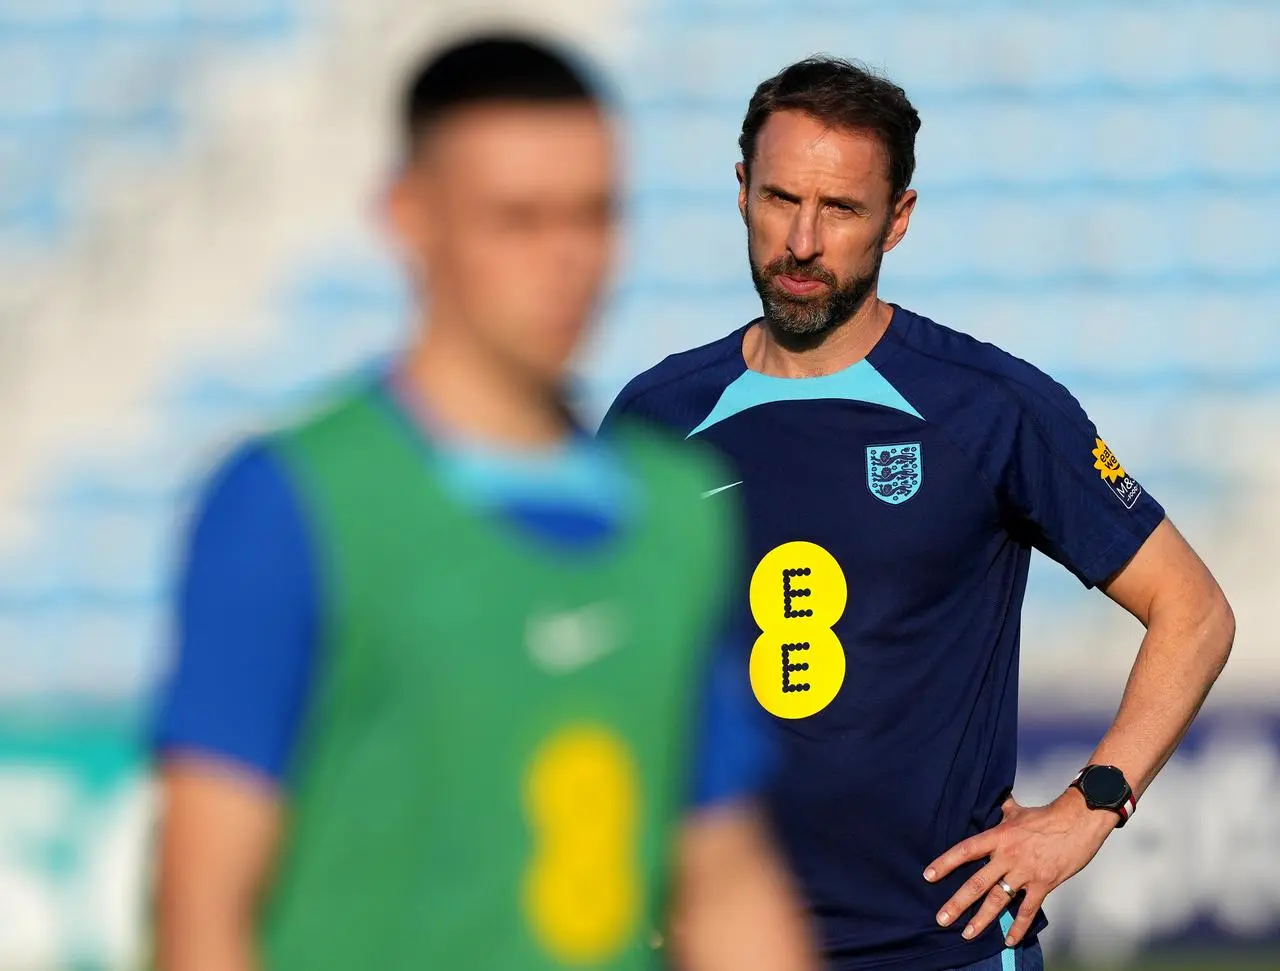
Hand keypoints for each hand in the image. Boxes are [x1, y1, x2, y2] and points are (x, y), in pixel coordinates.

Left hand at [923, 790, 1117, 946]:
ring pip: (999, 900)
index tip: (929, 875)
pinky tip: (1009, 940)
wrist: (1078, 821)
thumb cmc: (1047, 816)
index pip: (965, 850)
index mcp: (998, 837)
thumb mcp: (1017, 811)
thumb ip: (1000, 810)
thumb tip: (992, 801)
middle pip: (977, 882)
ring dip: (982, 919)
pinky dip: (1019, 926)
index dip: (946, 863)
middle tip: (941, 918)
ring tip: (967, 934)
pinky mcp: (1043, 884)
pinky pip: (1028, 909)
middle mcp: (1007, 856)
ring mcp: (1025, 872)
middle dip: (958, 903)